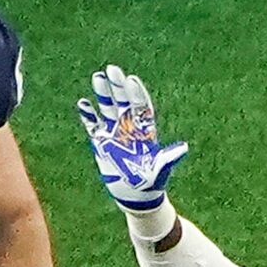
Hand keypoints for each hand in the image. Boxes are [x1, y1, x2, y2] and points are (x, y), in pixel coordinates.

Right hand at [75, 65, 188, 211]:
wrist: (135, 196)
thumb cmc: (151, 183)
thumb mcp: (160, 170)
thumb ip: (168, 158)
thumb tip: (183, 148)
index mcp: (145, 131)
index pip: (140, 106)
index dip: (136, 93)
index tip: (131, 80)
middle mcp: (130, 128)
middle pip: (124, 102)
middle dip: (118, 86)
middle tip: (112, 69)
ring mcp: (115, 134)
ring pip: (108, 109)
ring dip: (103, 94)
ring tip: (97, 76)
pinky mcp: (101, 144)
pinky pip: (93, 125)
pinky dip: (88, 114)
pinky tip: (83, 103)